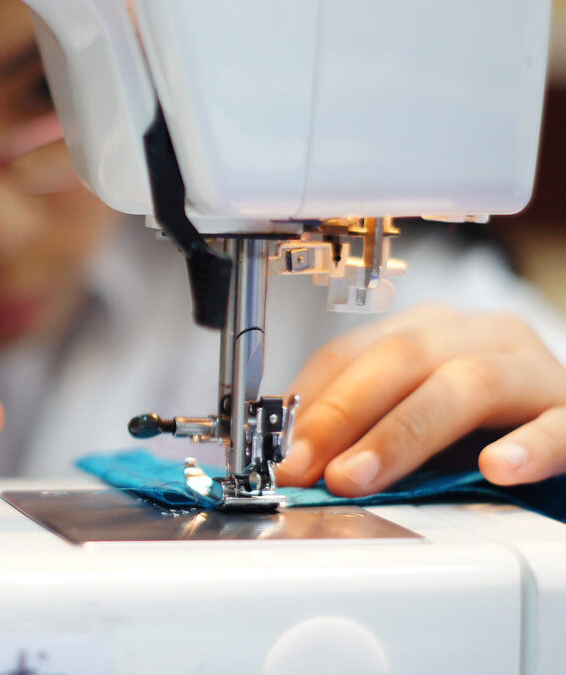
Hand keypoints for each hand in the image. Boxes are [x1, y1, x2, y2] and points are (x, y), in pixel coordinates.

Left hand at [275, 305, 565, 495]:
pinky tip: (495, 467)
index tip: (276, 450)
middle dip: (341, 416)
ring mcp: (531, 370)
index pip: (353, 353)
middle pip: (400, 359)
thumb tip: (295, 462)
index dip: (309, 402)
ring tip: (359, 475)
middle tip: (306, 467)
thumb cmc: (483, 423)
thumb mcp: (412, 417)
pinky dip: (526, 446)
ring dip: (401, 434)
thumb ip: (361, 431)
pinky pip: (557, 424)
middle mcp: (476, 337)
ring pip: (466, 383)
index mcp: (425, 333)